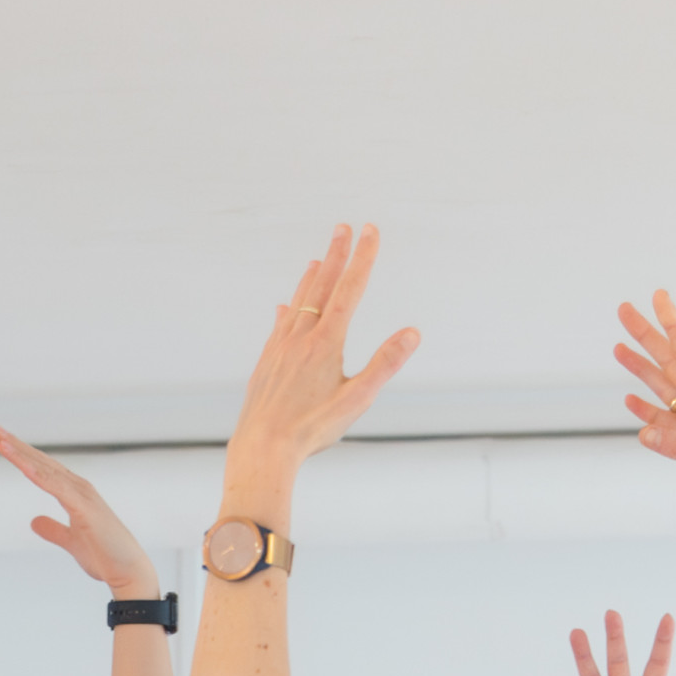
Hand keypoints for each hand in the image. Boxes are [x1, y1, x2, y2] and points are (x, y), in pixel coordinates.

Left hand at [0, 429, 157, 593]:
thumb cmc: (105, 556)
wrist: (129, 572)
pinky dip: (40, 477)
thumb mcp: (70, 541)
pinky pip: (58, 489)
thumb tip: (34, 522)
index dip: (21, 454)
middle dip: (17, 445)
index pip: (43, 468)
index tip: (0, 441)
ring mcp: (83, 497)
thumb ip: (53, 529)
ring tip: (1, 442)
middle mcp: (79, 488)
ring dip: (23, 456)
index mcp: (75, 493)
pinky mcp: (85, 510)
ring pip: (47, 471)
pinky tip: (23, 467)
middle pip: (42, 462)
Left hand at [221, 224, 418, 507]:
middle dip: (336, 255)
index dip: (363, 258)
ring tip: (317, 259)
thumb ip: (385, 363)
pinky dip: (286, 311)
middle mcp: (300, 338)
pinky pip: (279, 327)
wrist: (262, 448)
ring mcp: (280, 348)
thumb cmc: (312, 429)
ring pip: (298, 304)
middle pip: (322, 287)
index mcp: (326, 343)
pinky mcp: (266, 363)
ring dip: (310, 279)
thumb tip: (413, 332)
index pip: (350, 290)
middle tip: (344, 227)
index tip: (370, 230)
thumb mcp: (357, 399)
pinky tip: (283, 308)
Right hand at [610, 295, 675, 532]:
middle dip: (647, 336)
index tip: (658, 296)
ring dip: (642, 371)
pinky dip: (649, 411)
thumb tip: (642, 433)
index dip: (672, 322)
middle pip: (671, 363)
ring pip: (666, 389)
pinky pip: (668, 422)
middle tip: (624, 310)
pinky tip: (632, 402)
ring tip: (619, 350)